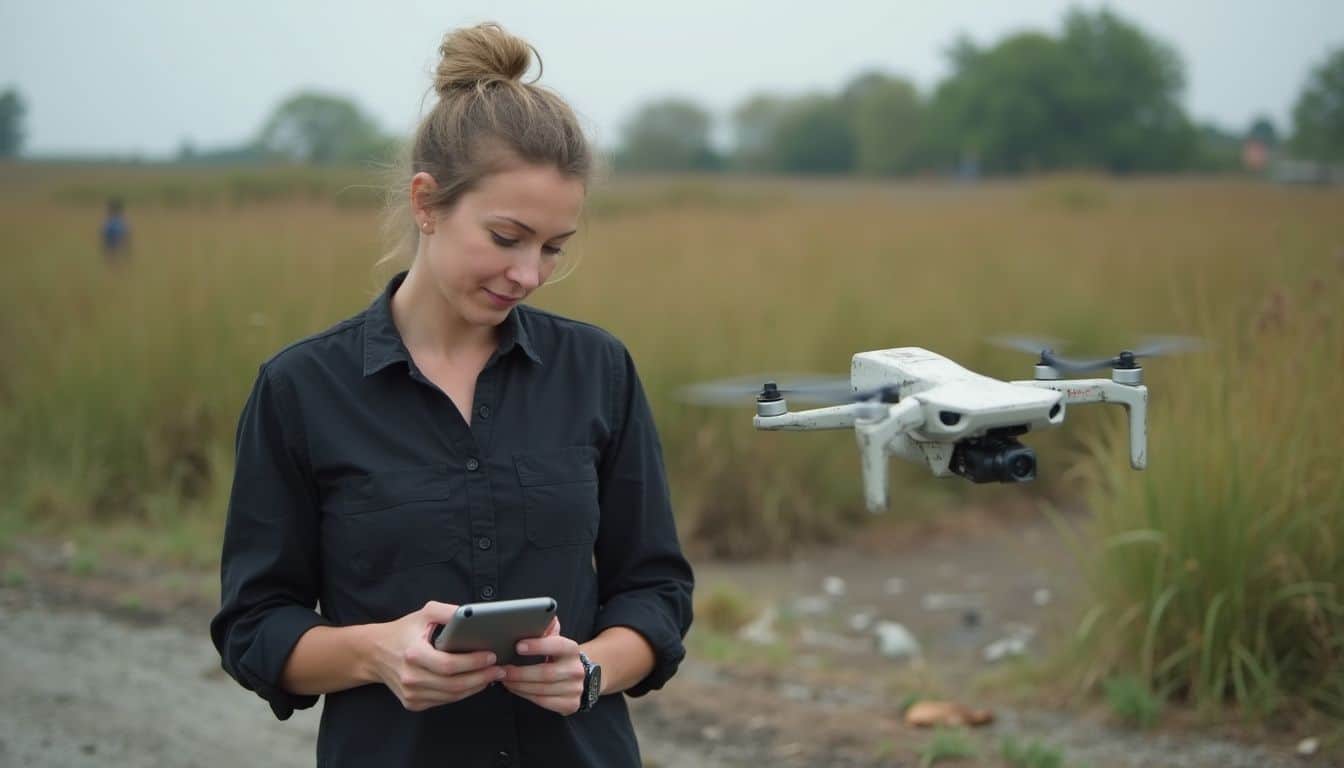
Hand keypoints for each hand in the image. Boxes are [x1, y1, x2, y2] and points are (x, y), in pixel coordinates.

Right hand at [371, 600, 504, 711]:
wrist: (374, 653)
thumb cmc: (403, 631)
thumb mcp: (424, 613)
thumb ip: (448, 612)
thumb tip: (474, 615)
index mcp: (413, 654)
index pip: (449, 665)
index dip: (473, 662)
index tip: (492, 655)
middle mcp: (410, 677)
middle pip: (453, 685)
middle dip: (481, 677)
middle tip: (500, 669)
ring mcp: (411, 694)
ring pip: (451, 696)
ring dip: (475, 687)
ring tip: (492, 676)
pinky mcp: (412, 703)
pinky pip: (443, 701)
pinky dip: (461, 694)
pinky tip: (474, 683)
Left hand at [500, 617, 585, 715]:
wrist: (579, 675)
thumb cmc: (558, 655)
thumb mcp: (555, 640)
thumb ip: (546, 629)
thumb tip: (532, 617)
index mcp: (572, 649)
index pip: (556, 645)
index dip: (537, 646)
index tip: (517, 646)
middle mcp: (576, 669)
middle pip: (545, 673)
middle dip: (520, 673)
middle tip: (502, 670)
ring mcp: (575, 689)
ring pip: (541, 690)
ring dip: (519, 686)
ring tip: (504, 679)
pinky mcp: (571, 704)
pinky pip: (543, 702)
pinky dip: (525, 695)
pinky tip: (515, 689)